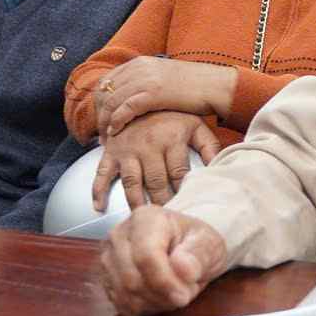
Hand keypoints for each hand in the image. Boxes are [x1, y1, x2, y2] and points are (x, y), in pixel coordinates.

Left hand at [92, 56, 236, 137]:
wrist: (215, 86)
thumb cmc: (194, 86)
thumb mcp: (164, 78)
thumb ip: (146, 83)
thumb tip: (131, 98)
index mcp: (140, 62)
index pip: (107, 81)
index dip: (99, 102)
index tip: (102, 119)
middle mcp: (139, 68)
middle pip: (104, 92)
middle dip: (99, 114)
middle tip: (100, 132)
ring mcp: (145, 79)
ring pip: (111, 101)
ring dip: (105, 122)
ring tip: (107, 137)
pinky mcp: (153, 93)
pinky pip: (125, 109)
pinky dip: (117, 122)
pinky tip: (116, 132)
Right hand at [92, 110, 221, 210]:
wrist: (141, 97)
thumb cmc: (173, 117)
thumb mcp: (195, 125)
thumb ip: (209, 146)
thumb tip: (218, 168)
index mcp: (171, 139)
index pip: (178, 172)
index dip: (183, 190)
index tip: (187, 205)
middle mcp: (148, 145)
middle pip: (156, 181)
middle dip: (162, 202)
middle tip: (168, 219)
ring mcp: (128, 149)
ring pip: (131, 182)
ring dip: (136, 202)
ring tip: (143, 218)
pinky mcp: (111, 152)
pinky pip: (102, 173)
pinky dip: (98, 191)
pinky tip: (99, 208)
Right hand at [98, 205, 229, 315]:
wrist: (185, 247)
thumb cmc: (196, 242)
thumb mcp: (209, 243)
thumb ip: (198, 254)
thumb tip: (182, 268)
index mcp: (145, 218)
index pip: (145, 257)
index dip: (164, 282)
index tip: (184, 296)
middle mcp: (119, 235)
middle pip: (132, 279)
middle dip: (162, 295)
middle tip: (186, 293)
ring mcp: (108, 258)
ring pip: (126, 295)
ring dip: (156, 303)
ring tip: (175, 291)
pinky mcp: (107, 279)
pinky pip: (122, 305)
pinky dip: (145, 308)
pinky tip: (161, 297)